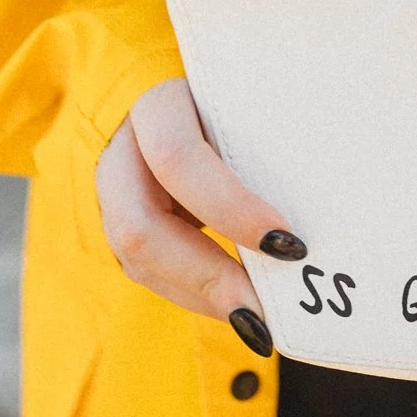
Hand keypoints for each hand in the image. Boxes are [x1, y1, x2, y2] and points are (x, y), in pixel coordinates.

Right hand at [95, 77, 304, 336]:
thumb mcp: (242, 105)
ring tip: (259, 323)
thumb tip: (304, 218)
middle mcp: (120, 153)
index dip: (228, 206)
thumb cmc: (224, 98)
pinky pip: (150, 271)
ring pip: (139, 260)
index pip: (177, 157)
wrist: (165, 94)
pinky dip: (195, 294)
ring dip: (202, 297)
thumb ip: (263, 144)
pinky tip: (238, 306)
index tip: (288, 243)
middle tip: (264, 313)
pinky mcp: (119, 226)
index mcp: (155, 106)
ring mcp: (112, 195)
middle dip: (206, 276)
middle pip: (140, 226)